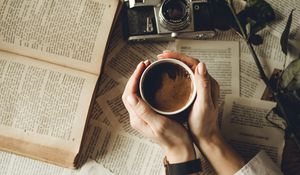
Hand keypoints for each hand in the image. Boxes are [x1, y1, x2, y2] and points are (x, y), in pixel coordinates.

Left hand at [122, 60, 195, 162]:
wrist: (180, 150)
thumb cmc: (173, 139)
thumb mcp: (159, 124)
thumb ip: (144, 111)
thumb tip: (130, 96)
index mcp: (137, 118)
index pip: (129, 94)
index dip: (134, 78)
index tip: (142, 67)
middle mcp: (137, 117)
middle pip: (131, 92)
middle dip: (136, 76)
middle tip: (145, 64)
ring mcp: (143, 116)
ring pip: (136, 93)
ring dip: (140, 80)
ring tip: (148, 69)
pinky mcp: (150, 115)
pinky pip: (143, 97)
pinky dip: (146, 86)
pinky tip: (153, 81)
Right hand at [158, 51, 244, 173]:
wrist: (206, 137)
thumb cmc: (205, 124)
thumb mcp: (203, 105)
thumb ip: (203, 85)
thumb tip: (201, 65)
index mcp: (209, 83)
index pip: (194, 63)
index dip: (179, 57)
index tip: (166, 55)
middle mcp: (205, 83)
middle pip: (189, 64)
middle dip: (175, 58)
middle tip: (161, 56)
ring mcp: (199, 88)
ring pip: (186, 70)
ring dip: (174, 64)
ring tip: (162, 62)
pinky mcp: (194, 93)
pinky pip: (184, 78)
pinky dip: (175, 73)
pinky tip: (168, 75)